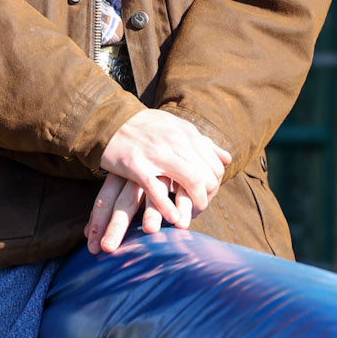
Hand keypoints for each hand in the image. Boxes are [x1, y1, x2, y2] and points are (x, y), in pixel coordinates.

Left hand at [86, 172, 192, 254]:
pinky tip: (181, 223)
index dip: (98, 222)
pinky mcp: (183, 173)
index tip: (93, 246)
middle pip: (125, 203)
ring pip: (154, 195)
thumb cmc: (143, 164)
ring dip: (152, 213)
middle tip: (108, 247)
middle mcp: (137, 175)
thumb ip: (110, 206)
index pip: (105, 200)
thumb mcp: (125, 179)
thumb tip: (86, 233)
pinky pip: (182, 192)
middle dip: (116, 225)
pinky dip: (182, 208)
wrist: (171, 138)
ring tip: (149, 231)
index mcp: (120, 175)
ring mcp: (160, 172)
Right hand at [87, 108, 230, 254]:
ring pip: (191, 181)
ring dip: (194, 204)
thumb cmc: (144, 126)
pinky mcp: (137, 166)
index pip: (215, 165)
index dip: (215, 185)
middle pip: (207, 175)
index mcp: (188, 133)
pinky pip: (158, 189)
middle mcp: (177, 142)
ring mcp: (158, 153)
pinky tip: (173, 218)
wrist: (109, 119)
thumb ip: (202, 143)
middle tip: (198, 209)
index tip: (206, 196)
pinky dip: (168, 206)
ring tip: (189, 217)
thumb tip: (227, 158)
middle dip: (207, 197)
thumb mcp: (177, 127)